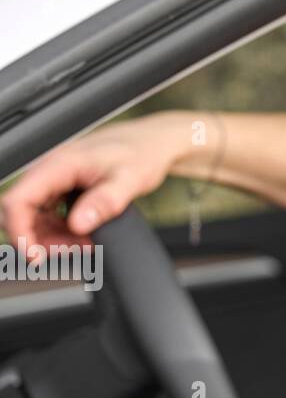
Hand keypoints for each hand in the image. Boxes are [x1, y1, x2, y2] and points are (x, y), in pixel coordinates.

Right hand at [0, 114, 183, 255]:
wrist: (155, 142)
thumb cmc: (143, 152)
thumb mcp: (130, 179)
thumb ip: (105, 201)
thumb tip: (79, 224)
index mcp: (60, 164)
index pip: (18, 199)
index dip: (19, 231)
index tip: (36, 255)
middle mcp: (52, 170)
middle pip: (22, 212)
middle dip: (38, 239)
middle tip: (68, 251)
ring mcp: (56, 179)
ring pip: (35, 217)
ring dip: (52, 238)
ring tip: (83, 245)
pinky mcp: (64, 187)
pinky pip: (50, 215)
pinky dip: (62, 231)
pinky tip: (83, 237)